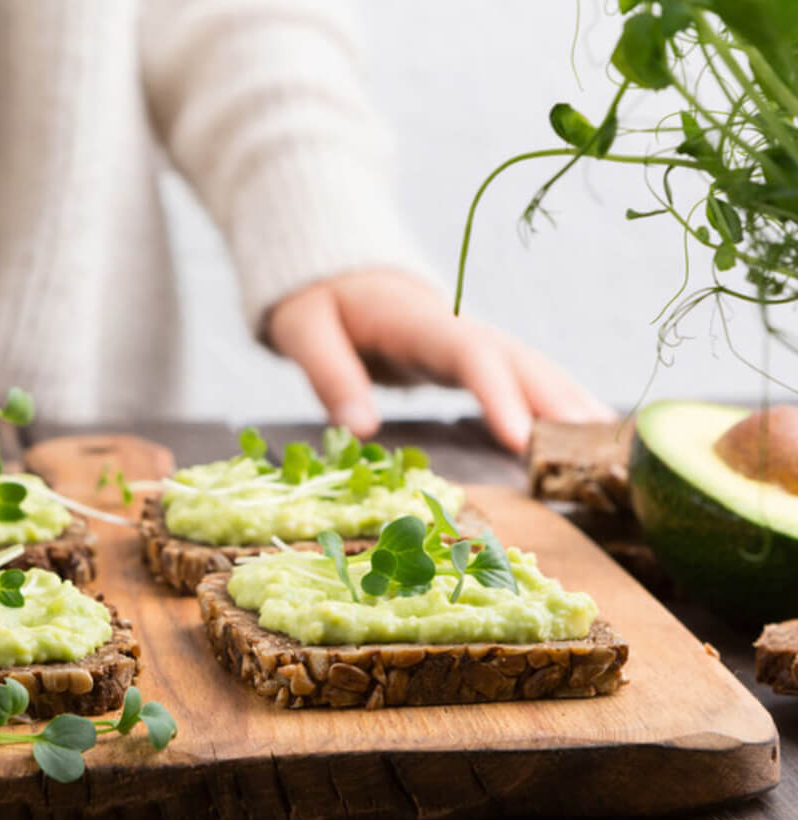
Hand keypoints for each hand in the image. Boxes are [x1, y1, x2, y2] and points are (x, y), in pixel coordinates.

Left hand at [267, 268, 613, 452]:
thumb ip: (328, 373)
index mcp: (419, 321)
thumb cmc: (313, 299)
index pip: (470, 356)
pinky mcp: (474, 357)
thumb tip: (359, 429)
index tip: (521, 440)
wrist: (331, 267)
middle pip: (522, 363)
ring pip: (534, 370)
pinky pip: (525, 380)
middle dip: (561, 405)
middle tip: (594, 455)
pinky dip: (560, 405)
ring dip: (573, 407)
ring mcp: (472, 341)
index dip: (499, 395)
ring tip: (612, 453)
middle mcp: (458, 328)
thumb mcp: (302, 329)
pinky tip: (587, 437)